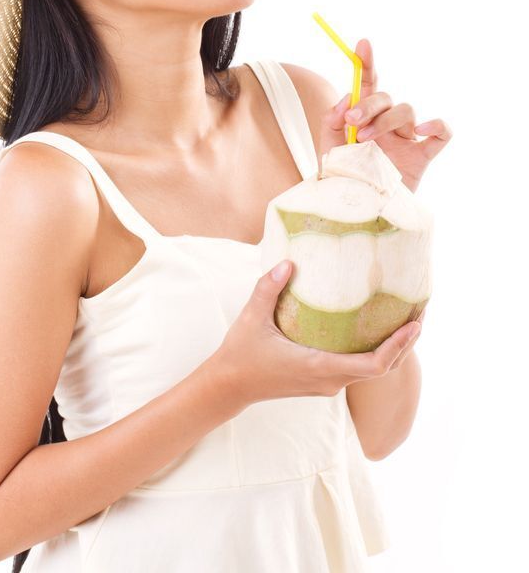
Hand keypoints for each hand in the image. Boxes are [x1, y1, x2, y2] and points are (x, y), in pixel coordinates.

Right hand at [212, 261, 425, 410]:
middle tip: (420, 314)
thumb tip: (289, 262)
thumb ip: (269, 288)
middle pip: (381, 366)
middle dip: (403, 343)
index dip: (398, 347)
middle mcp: (330, 380)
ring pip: (370, 368)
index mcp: (320, 368)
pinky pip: (357, 366)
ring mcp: (327, 383)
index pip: (374, 365)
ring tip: (404, 318)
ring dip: (391, 347)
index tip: (415, 325)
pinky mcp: (322, 380)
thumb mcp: (252, 318)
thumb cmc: (242, 354)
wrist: (229, 387)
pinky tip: (373, 327)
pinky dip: (373, 349)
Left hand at [319, 38, 452, 191]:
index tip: (362, 44)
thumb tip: (345, 101)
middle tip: (351, 123)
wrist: (354, 211)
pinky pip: (442, 133)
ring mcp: (406, 139)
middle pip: (386, 97)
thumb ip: (332, 121)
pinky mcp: (422, 157)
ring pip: (407, 110)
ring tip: (365, 140)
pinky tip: (422, 129)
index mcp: (364, 117)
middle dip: (368, 105)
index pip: (367, 84)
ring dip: (385, 120)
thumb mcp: (329, 148)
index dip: (366, 62)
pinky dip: (437, 125)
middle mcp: (387, 124)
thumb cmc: (343, 178)